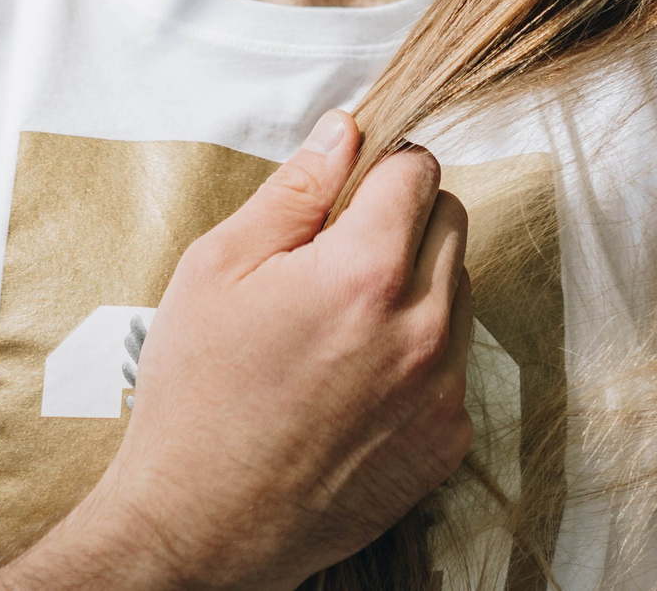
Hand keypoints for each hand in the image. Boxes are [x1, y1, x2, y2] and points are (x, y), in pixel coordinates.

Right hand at [0, 112, 474, 590]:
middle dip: (404, 219)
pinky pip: (454, 363)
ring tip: (339, 324)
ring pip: (460, 290)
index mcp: (365, 274)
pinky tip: (354, 377)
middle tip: (335, 255)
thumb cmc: (196, 398)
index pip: (420, 169)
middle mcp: (421, 329)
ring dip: (416, 285)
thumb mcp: (218, 267)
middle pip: (453, 222)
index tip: (351, 188)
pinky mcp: (448, 441)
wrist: (199, 525)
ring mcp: (441, 390)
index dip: (381, 166)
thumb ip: (295, 190)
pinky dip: (419, 354)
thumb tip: (345, 133)